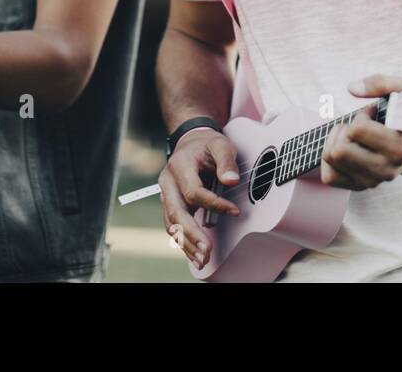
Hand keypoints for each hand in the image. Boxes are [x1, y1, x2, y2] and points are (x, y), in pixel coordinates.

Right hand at [157, 128, 240, 269]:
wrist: (191, 142)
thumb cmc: (206, 145)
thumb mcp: (220, 144)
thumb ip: (226, 161)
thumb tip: (231, 181)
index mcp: (179, 165)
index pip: (194, 192)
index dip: (214, 204)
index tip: (234, 211)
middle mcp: (168, 182)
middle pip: (177, 212)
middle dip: (192, 234)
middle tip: (207, 251)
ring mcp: (167, 195)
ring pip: (172, 223)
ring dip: (187, 243)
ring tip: (202, 259)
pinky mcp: (171, 204)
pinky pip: (174, 225)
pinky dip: (184, 241)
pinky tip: (195, 254)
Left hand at [320, 74, 401, 190]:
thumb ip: (381, 83)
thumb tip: (351, 88)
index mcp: (400, 149)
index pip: (358, 131)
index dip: (362, 116)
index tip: (374, 114)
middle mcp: (387, 170)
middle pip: (339, 151)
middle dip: (345, 130)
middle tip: (360, 126)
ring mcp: (374, 181)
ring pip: (331, 160)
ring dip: (337, 142)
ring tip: (354, 137)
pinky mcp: (362, 186)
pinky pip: (329, 177)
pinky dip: (329, 160)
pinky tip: (344, 147)